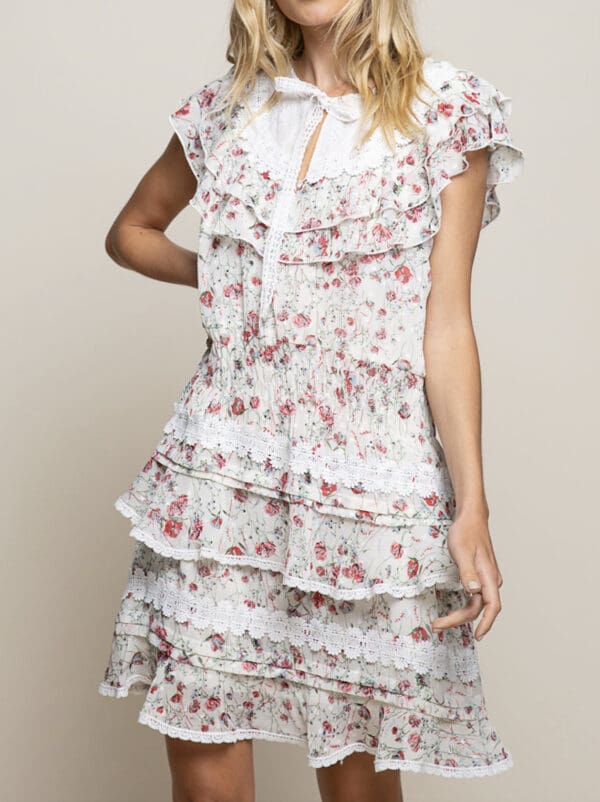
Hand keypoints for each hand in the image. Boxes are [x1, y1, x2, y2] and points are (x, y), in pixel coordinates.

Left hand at [431, 513, 503, 640]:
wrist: (471, 518)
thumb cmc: (466, 532)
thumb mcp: (462, 551)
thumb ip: (468, 573)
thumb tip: (474, 592)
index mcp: (490, 576)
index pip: (492, 607)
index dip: (486, 624)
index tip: (477, 636)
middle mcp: (491, 580)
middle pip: (479, 608)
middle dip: (460, 620)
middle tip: (438, 625)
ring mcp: (487, 579)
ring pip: (477, 604)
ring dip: (461, 615)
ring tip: (442, 622)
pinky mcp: (481, 577)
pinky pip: (475, 598)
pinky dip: (465, 607)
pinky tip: (455, 612)